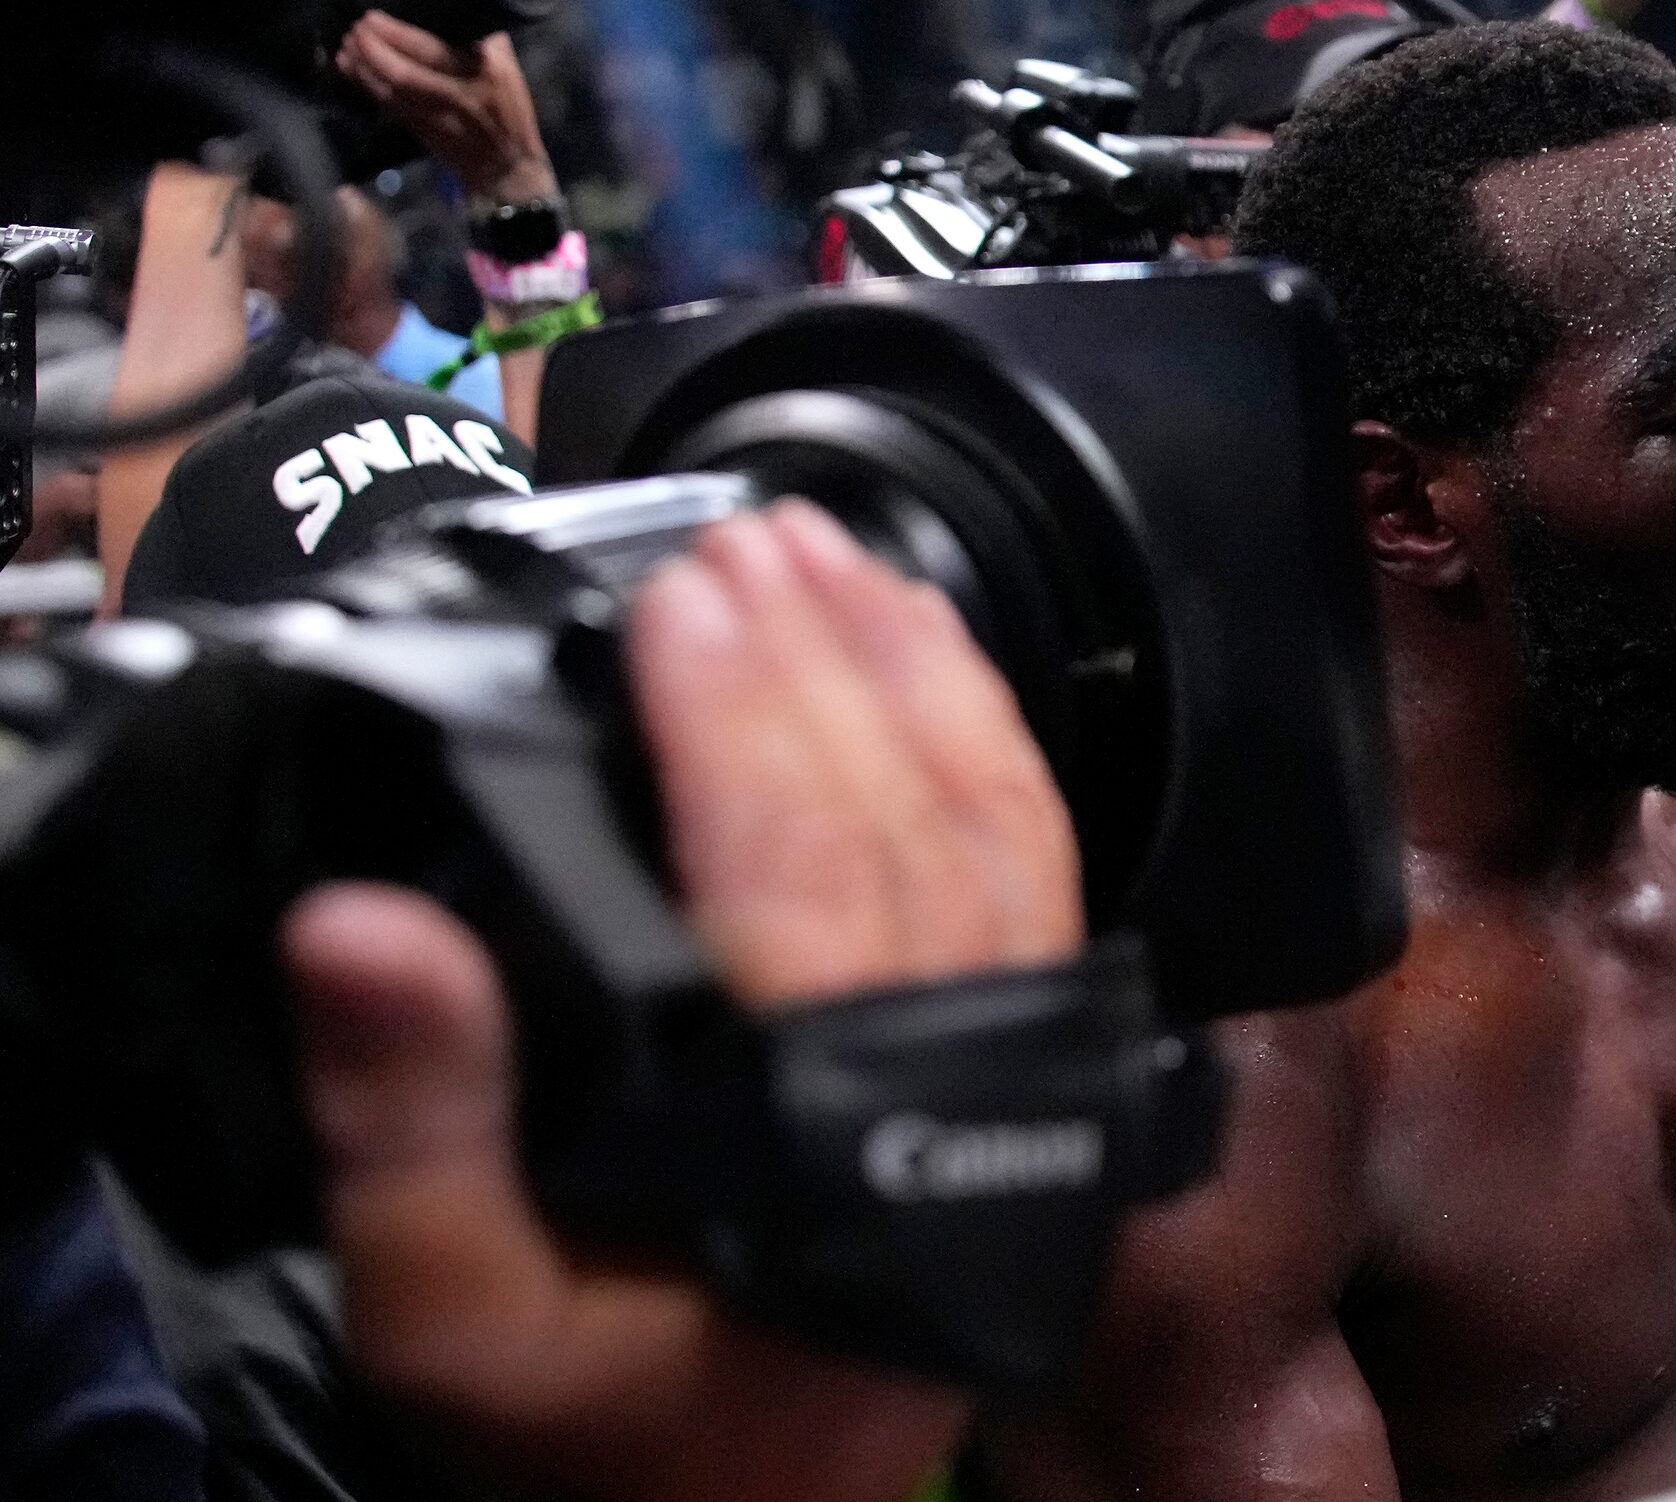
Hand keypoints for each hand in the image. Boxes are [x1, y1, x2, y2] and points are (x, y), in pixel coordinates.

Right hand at [284, 502, 1083, 1501]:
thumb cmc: (608, 1437)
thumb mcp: (458, 1325)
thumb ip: (412, 1133)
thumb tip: (360, 928)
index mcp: (826, 1151)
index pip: (799, 878)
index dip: (735, 719)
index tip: (677, 592)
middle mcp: (956, 1093)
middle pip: (912, 827)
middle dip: (823, 664)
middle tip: (743, 541)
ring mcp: (1018, 1076)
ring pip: (1001, 832)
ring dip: (920, 675)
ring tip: (834, 555)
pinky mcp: (1035, 1063)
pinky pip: (1037, 873)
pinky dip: (989, 746)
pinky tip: (932, 657)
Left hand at [334, 11, 557, 206]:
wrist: (507, 166)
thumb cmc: (510, 113)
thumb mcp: (509, 72)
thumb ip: (488, 43)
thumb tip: (460, 9)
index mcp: (481, 74)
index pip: (432, 51)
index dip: (397, 35)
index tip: (372, 17)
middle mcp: (455, 96)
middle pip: (403, 73)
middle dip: (372, 50)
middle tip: (353, 30)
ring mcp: (435, 117)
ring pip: (389, 91)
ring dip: (362, 68)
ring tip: (345, 46)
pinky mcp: (421, 132)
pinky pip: (387, 105)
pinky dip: (366, 86)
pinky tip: (351, 69)